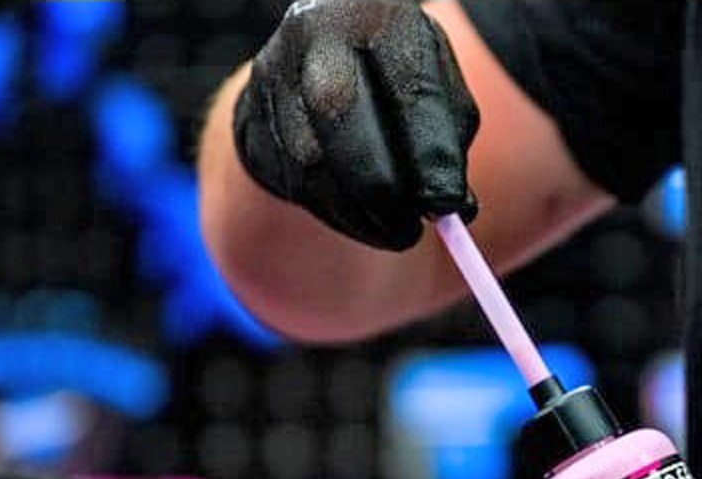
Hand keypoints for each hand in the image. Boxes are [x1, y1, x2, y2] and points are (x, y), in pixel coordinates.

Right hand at [233, 0, 478, 249]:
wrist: (319, 65)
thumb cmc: (393, 81)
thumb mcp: (434, 90)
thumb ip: (449, 142)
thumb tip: (452, 209)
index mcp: (373, 13)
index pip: (405, 85)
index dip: (429, 153)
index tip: (450, 206)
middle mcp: (312, 31)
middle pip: (338, 112)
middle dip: (380, 188)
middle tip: (412, 232)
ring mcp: (271, 72)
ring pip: (307, 160)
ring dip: (355, 213)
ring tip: (393, 233)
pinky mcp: (248, 117)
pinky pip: (288, 181)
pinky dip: (331, 212)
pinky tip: (357, 219)